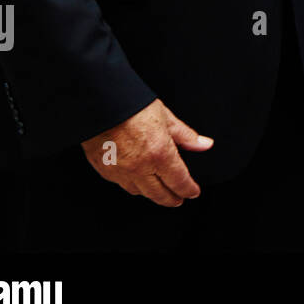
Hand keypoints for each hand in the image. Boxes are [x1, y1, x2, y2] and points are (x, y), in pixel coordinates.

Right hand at [80, 98, 212, 206]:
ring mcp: (120, 172)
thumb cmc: (132, 106)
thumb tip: (204, 144)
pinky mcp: (104, 170)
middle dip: (171, 199)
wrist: (99, 104)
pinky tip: (136, 180)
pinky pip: (121, 185)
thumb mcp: (165, 117)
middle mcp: (140, 167)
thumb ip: (185, 135)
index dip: (189, 189)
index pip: (179, 181)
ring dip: (151, 194)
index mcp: (159, 153)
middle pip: (159, 194)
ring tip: (159, 191)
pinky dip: (132, 185)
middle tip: (178, 199)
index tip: (193, 192)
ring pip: (139, 192)